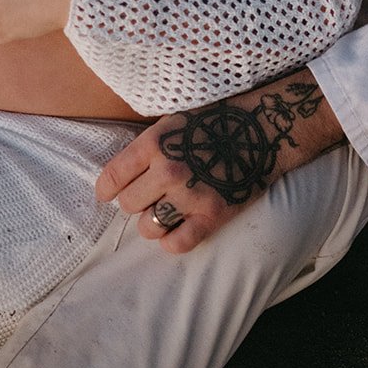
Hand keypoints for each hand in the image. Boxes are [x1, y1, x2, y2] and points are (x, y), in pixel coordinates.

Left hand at [95, 71, 341, 253]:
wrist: (261, 130)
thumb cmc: (214, 123)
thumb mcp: (173, 124)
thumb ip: (146, 149)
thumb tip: (118, 178)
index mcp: (154, 143)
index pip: (112, 177)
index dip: (107, 189)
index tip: (109, 193)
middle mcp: (168, 170)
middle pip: (128, 204)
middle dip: (135, 202)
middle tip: (150, 196)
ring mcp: (190, 196)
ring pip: (148, 227)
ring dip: (153, 223)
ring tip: (165, 212)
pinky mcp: (212, 216)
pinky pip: (177, 244)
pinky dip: (173, 241)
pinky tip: (178, 228)